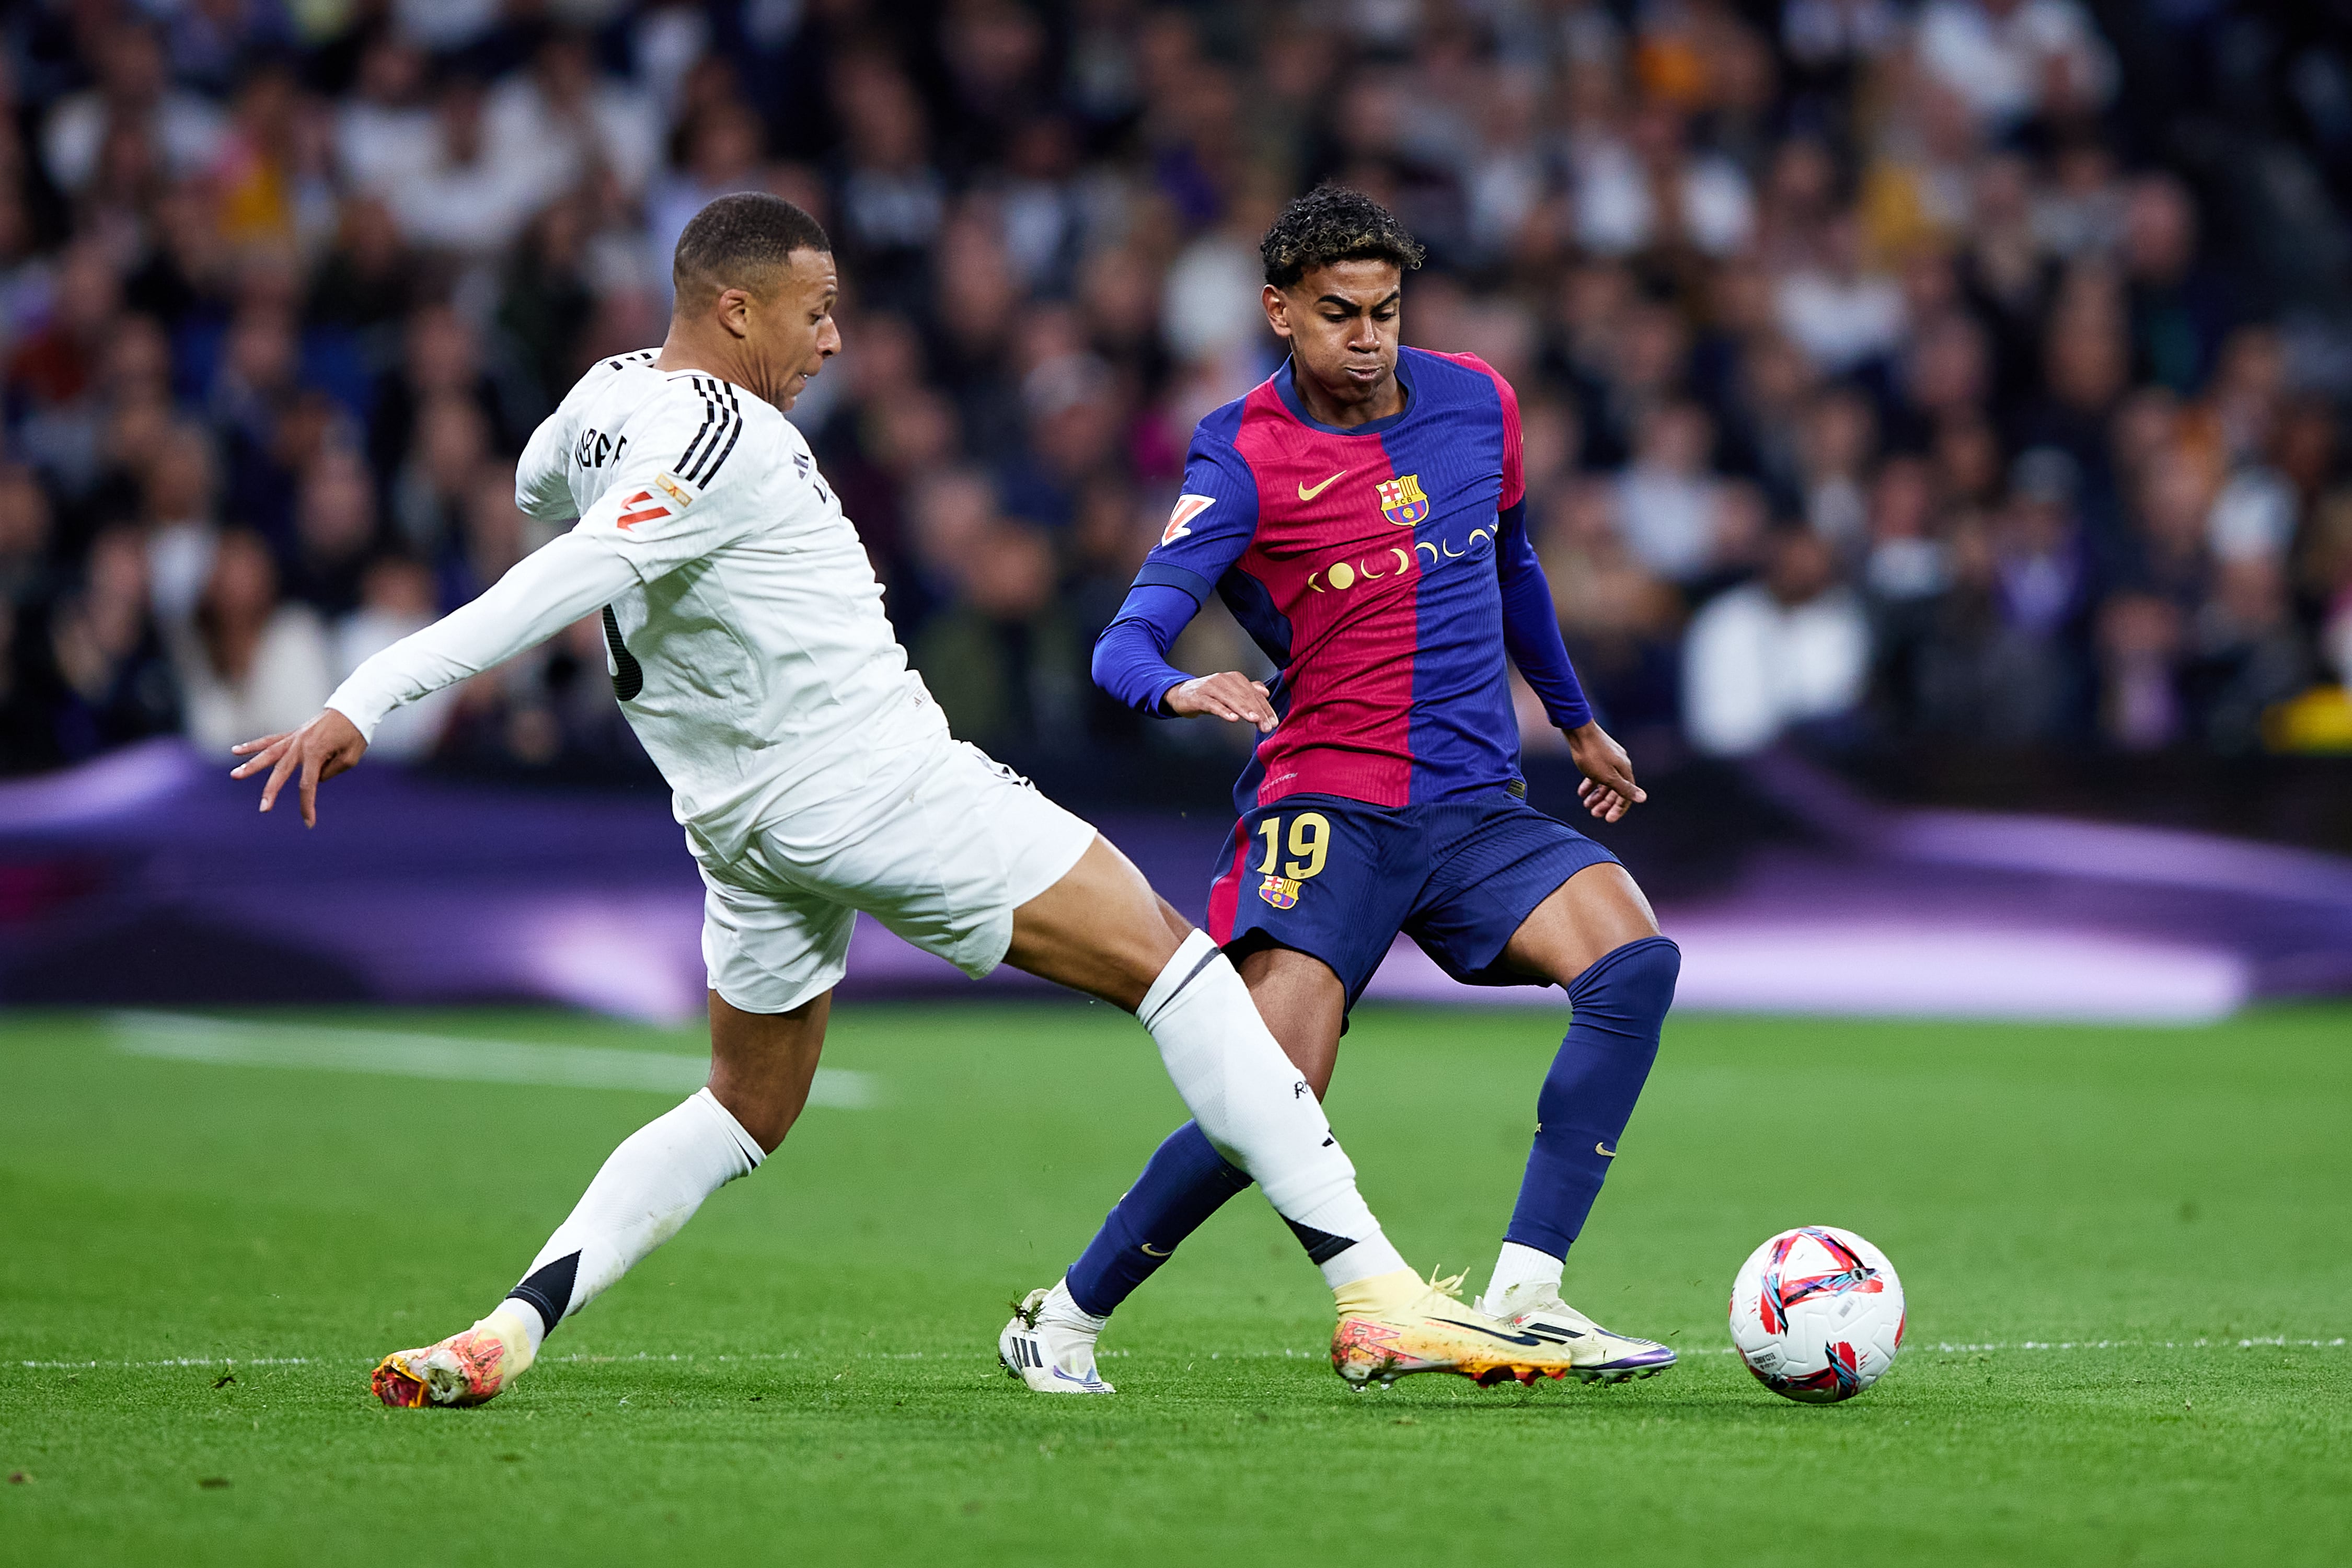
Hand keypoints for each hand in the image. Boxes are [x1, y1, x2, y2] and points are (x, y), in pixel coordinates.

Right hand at [228, 709, 368, 827]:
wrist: (353, 708)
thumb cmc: (355, 734)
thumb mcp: (351, 757)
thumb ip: (331, 771)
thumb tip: (314, 779)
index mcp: (316, 752)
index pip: (308, 784)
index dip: (307, 804)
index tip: (309, 823)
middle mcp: (301, 745)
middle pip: (281, 771)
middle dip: (271, 791)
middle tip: (263, 809)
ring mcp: (294, 738)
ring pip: (268, 754)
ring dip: (251, 765)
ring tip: (235, 775)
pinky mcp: (293, 734)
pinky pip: (270, 740)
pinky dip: (252, 745)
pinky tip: (235, 751)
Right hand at [1163, 671, 1276, 732]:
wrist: (1182, 693)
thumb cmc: (1210, 694)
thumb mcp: (1230, 692)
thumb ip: (1248, 691)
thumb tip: (1265, 692)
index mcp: (1235, 678)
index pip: (1254, 694)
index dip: (1265, 708)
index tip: (1274, 722)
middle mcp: (1224, 679)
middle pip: (1245, 696)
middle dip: (1258, 712)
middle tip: (1267, 727)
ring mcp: (1210, 687)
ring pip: (1231, 699)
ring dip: (1244, 710)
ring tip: (1255, 720)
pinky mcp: (1199, 697)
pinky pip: (1213, 704)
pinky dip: (1223, 711)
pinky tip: (1233, 718)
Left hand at [1565, 719, 1644, 822]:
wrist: (1578, 730)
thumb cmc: (1592, 754)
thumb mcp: (1607, 776)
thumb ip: (1624, 788)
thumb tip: (1643, 798)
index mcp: (1625, 770)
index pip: (1626, 795)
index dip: (1618, 809)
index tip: (1608, 820)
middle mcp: (1619, 765)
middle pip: (1616, 790)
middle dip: (1605, 804)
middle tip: (1593, 813)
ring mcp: (1609, 760)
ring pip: (1605, 783)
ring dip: (1597, 796)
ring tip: (1586, 804)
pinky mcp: (1598, 756)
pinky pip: (1597, 774)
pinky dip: (1590, 784)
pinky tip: (1581, 792)